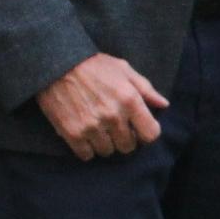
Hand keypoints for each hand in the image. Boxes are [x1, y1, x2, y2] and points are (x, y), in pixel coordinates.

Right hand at [36, 54, 167, 159]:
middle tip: (115, 128)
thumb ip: (146, 89)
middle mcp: (113, 116)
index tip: (138, 129)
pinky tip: (84, 135)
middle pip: (128, 147)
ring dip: (105, 144)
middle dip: (124, 139)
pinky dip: (86, 148)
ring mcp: (92, 127)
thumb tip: (163, 105)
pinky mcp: (72, 133)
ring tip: (98, 130)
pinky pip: (86, 155)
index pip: (151, 134)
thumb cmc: (93, 65)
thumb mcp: (124, 69)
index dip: (146, 134)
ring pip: (107, 152)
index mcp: (130, 100)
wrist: (56, 63)